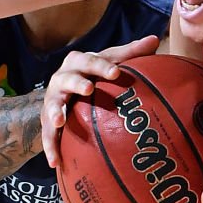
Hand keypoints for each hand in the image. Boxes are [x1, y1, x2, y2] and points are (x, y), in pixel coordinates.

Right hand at [42, 35, 160, 166]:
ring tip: (60, 120)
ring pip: (52, 105)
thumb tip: (155, 39)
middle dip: (77, 83)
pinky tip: (55, 162)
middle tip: (88, 89)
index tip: (115, 72)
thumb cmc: (95, 74)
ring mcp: (53, 100)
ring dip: (55, 112)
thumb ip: (131, 53)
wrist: (66, 90)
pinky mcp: (48, 121)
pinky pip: (47, 135)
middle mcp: (62, 78)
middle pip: (68, 79)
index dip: (101, 66)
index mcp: (78, 62)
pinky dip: (50, 147)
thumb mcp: (110, 62)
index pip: (90, 60)